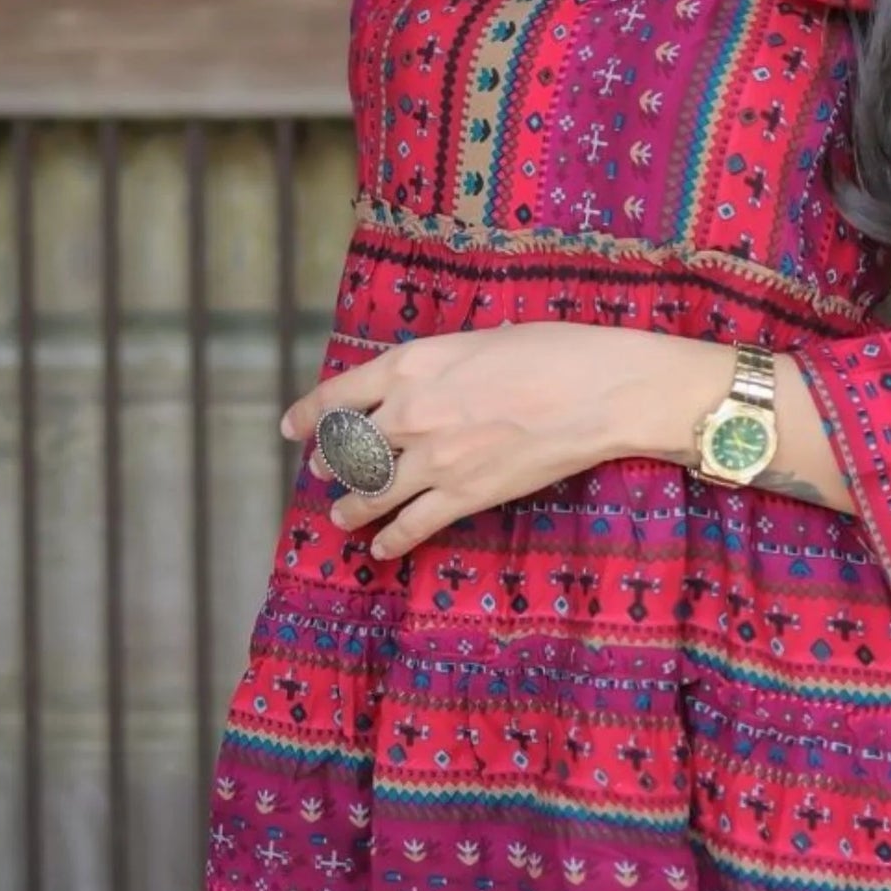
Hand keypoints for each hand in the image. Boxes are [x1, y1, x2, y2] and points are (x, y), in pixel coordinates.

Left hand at [279, 322, 647, 558]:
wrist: (598, 392)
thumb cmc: (552, 352)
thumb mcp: (478, 340)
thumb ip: (439, 366)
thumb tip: (427, 382)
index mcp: (409, 366)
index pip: (337, 395)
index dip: (308, 414)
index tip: (292, 428)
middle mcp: (408, 414)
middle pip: (349, 448)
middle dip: (330, 462)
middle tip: (322, 470)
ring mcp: (433, 459)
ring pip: (371, 492)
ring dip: (350, 506)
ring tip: (342, 515)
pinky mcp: (463, 495)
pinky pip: (413, 525)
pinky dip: (392, 540)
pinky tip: (383, 549)